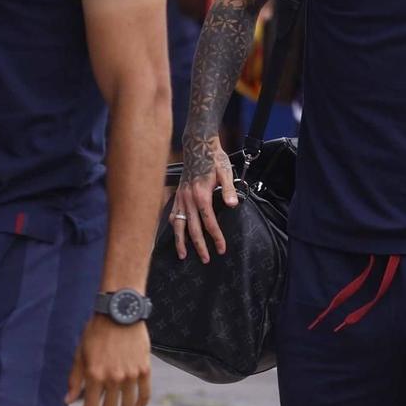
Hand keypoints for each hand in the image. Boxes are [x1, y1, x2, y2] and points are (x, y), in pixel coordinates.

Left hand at [66, 316, 150, 405]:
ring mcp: (131, 374)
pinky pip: (144, 392)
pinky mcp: (144, 368)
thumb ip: (75, 379)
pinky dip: (141, 403)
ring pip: (127, 404)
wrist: (120, 313)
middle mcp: (113, 378)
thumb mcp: (80, 354)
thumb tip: (68, 400)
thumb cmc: (96, 332)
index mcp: (94, 375)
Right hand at [170, 135, 234, 262]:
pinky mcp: (177, 196)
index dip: (216, 237)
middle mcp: (188, 199)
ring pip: (178, 224)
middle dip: (199, 246)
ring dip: (181, 241)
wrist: (198, 147)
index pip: (209, 222)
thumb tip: (232, 205)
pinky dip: (174, 227)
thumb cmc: (214, 159)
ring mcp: (180, 198)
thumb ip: (229, 189)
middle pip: (193, 228)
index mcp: (201, 195)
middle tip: (206, 259)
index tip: (221, 249)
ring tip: (183, 255)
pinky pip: (172, 215)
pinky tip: (176, 235)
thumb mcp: (226, 171)